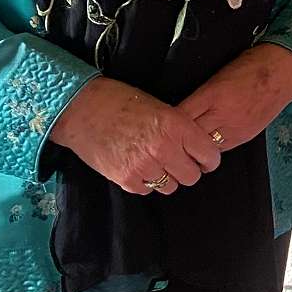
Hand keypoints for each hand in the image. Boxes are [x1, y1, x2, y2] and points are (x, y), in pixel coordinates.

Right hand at [50, 76, 221, 194]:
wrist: (81, 108)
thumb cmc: (121, 102)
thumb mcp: (161, 107)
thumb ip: (180, 129)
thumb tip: (196, 148)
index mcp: (177, 126)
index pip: (209, 155)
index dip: (209, 159)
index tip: (204, 159)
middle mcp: (164, 148)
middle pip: (192, 176)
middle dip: (188, 170)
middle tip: (179, 162)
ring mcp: (144, 166)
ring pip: (170, 186)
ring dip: (167, 177)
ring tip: (155, 163)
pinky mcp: (125, 178)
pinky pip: (146, 190)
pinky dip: (145, 182)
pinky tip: (138, 167)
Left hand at [175, 44, 291, 150]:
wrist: (283, 71)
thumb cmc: (251, 66)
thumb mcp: (219, 76)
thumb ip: (201, 94)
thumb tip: (181, 111)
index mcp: (212, 93)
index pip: (181, 115)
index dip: (167, 124)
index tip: (157, 127)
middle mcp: (222, 113)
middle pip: (190, 135)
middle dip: (177, 141)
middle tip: (164, 144)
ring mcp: (235, 127)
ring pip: (205, 146)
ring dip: (192, 149)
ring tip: (181, 151)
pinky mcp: (246, 135)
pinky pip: (222, 148)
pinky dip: (211, 148)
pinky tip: (204, 147)